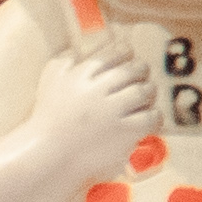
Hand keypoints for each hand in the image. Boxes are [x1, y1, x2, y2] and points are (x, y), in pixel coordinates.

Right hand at [43, 27, 163, 161]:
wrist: (48, 154)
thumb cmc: (48, 118)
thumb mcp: (50, 80)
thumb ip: (66, 59)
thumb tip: (83, 46)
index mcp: (81, 75)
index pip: (114, 53)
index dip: (127, 52)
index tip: (129, 56)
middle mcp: (97, 90)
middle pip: (132, 70)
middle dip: (140, 71)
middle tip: (140, 77)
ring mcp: (112, 111)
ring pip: (143, 91)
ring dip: (148, 92)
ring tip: (144, 97)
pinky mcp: (123, 131)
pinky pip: (150, 117)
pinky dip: (153, 116)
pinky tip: (148, 118)